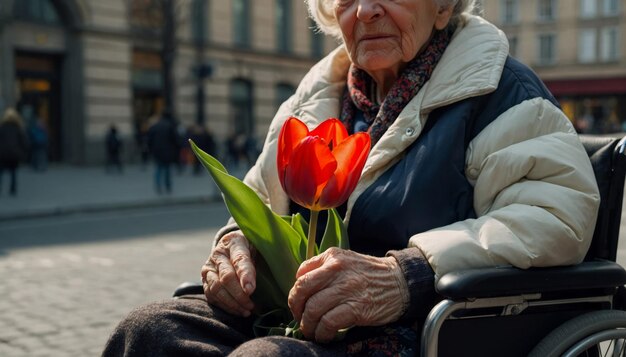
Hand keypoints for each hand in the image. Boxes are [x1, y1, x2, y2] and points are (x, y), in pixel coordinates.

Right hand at [201, 230, 255, 316]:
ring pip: (216, 289)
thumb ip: (260, 260)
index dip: (245, 275)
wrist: (234, 245)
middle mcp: (218, 254)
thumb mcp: (259, 247)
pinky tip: (238, 311)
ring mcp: (209, 267)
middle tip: (251, 305)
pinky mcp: (205, 280)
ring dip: (232, 303)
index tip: (251, 290)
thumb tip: (257, 285)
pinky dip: (225, 306)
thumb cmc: (252, 248)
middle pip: (226, 277)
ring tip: (247, 310)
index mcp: (234, 242)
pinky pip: (211, 296)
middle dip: (239, 294)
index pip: (239, 259)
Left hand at [288, 248, 406, 342]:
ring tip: (312, 331)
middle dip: (296, 310)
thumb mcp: (346, 260)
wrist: (400, 282)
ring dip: (308, 325)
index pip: (301, 275)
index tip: (299, 305)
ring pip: (313, 309)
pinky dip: (322, 333)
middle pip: (302, 291)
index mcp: (333, 256)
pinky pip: (328, 323)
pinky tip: (325, 336)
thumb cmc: (371, 274)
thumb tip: (301, 284)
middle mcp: (337, 269)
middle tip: (301, 320)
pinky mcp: (356, 308)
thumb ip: (324, 267)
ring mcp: (347, 289)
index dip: (295, 294)